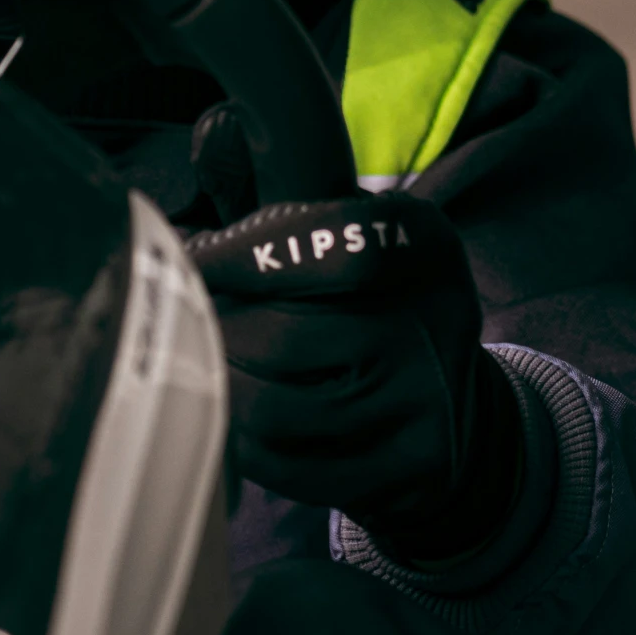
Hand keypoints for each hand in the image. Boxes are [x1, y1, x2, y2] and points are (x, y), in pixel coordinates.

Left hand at [187, 193, 521, 563]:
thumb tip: (202, 160)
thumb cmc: (370, 309)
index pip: (330, 246)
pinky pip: (289, 465)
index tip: (186, 260)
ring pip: (277, 408)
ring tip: (201, 370)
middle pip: (287, 336)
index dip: (243, 257)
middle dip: (215, 333)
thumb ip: (286, 214)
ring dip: (220, 389)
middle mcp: (438, 322)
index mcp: (425, 245)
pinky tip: (233, 419)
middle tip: (182, 327)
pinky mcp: (404, 474)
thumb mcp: (357, 241)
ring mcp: (425, 407)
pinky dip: (243, 445)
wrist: (453, 415)